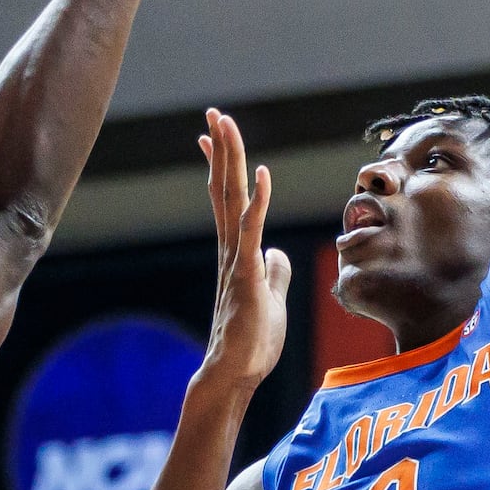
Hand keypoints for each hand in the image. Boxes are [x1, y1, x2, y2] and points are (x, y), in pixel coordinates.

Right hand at [198, 111, 289, 393]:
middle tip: (214, 114)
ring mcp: (236, 260)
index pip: (228, 201)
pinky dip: (256, 200)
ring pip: (231, 200)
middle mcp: (231, 250)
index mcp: (237, 254)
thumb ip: (274, 273)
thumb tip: (277, 253)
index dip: (222, 167)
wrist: (235, 375)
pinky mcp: (245, 275)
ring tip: (224, 125)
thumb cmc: (251, 344)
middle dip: (222, 150)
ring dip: (230, 160)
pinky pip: (251, 230)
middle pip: (225, 190)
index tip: (212, 137)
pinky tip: (259, 173)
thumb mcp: (271, 300)